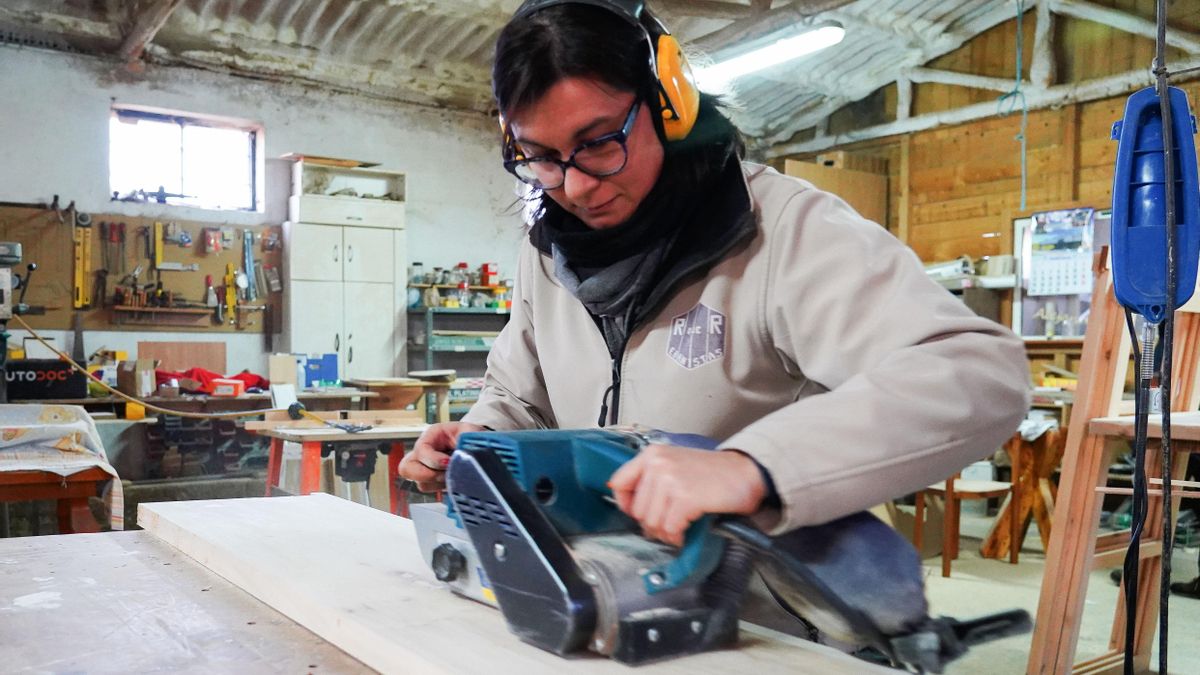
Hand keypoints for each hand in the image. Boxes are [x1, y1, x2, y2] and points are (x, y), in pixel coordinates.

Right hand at [399, 422, 484, 491]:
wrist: (475, 445)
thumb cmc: (470, 435)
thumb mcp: (470, 432)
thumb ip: (465, 440)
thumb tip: (463, 455)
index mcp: (431, 436)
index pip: (421, 449)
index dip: (433, 459)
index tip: (449, 463)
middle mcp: (423, 452)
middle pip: (406, 468)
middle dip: (425, 475)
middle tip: (445, 474)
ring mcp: (424, 467)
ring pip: (419, 482)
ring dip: (437, 482)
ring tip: (453, 475)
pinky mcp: (431, 479)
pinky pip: (430, 488)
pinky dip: (441, 487)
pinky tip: (453, 480)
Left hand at [608, 445, 766, 546]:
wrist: (745, 472)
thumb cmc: (713, 472)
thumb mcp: (676, 464)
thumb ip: (652, 478)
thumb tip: (632, 507)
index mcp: (652, 455)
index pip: (618, 483)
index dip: (626, 504)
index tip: (638, 512)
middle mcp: (657, 464)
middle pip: (637, 510)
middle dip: (652, 523)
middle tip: (669, 524)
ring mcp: (670, 480)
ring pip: (651, 522)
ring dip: (665, 532)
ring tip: (679, 527)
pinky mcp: (685, 498)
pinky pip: (669, 528)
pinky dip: (677, 536)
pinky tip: (685, 531)